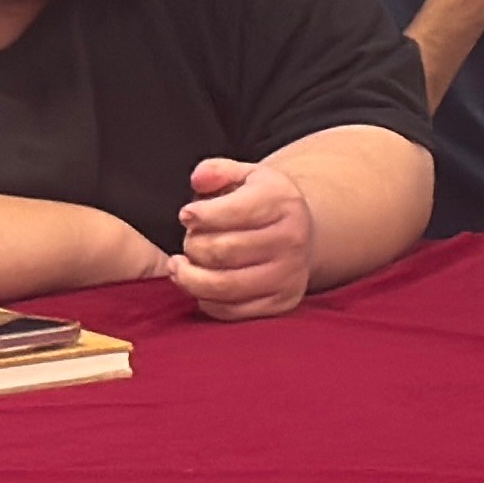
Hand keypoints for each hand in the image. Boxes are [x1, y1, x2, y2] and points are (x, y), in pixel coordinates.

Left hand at [170, 157, 318, 319]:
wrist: (303, 233)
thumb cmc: (262, 205)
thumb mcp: (244, 176)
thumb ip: (216, 171)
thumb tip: (200, 180)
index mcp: (283, 202)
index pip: (234, 212)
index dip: (200, 215)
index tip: (188, 215)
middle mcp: (292, 239)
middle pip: (221, 251)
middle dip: (194, 246)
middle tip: (190, 240)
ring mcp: (290, 273)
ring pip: (223, 285)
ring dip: (190, 278)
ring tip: (181, 266)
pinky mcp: (282, 301)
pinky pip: (231, 311)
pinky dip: (207, 300)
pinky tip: (203, 285)